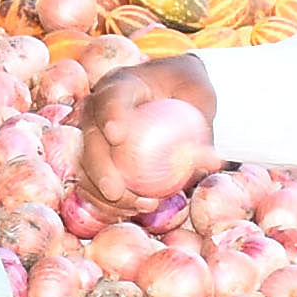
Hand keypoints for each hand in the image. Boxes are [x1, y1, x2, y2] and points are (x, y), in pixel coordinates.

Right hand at [69, 58, 219, 213]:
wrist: (177, 100)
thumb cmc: (190, 94)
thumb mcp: (202, 101)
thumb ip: (202, 129)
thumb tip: (210, 162)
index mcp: (122, 85)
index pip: (110, 97)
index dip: (110, 115)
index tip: (118, 136)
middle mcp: (99, 108)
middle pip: (90, 136)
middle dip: (98, 167)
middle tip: (116, 191)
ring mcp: (94, 134)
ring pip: (86, 165)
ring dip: (103, 192)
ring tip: (139, 206)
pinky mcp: (96, 158)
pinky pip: (93, 183)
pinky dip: (108, 201)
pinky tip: (132, 212)